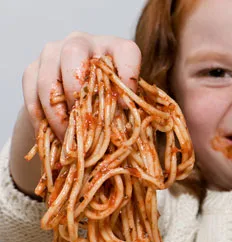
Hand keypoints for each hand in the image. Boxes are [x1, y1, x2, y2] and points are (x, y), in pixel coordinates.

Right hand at [22, 32, 141, 138]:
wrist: (77, 93)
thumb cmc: (108, 95)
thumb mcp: (121, 98)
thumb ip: (124, 103)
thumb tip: (118, 119)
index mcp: (113, 47)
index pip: (126, 51)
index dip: (128, 75)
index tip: (125, 105)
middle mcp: (81, 42)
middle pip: (72, 54)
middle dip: (77, 91)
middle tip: (84, 121)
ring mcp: (52, 53)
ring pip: (47, 80)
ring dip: (57, 114)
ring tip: (69, 138)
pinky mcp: (32, 69)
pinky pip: (31, 95)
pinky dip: (42, 119)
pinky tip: (54, 137)